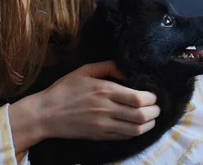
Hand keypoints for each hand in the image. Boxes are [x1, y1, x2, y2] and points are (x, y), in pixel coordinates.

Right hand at [34, 60, 159, 140]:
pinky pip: (124, 137)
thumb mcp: (84, 70)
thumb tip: (125, 70)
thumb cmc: (64, 90)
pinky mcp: (99, 136)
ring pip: (136, 129)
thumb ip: (107, 66)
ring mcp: (103, 125)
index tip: (153, 95)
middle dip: (154, 112)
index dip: (152, 98)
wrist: (45, 114)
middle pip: (141, 115)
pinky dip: (135, 133)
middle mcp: (106, 108)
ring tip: (151, 119)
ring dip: (148, 124)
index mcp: (104, 90)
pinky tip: (138, 127)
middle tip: (156, 108)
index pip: (138, 98)